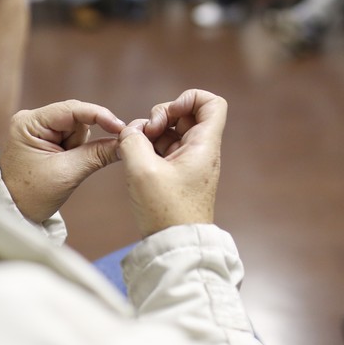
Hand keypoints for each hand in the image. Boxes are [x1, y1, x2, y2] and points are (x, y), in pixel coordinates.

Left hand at [0, 100, 125, 222]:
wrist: (10, 212)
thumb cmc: (30, 195)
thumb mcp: (67, 174)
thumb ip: (97, 154)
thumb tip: (125, 143)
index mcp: (29, 122)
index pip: (72, 109)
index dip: (100, 116)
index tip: (121, 128)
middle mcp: (31, 119)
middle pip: (76, 119)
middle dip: (82, 142)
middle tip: (73, 164)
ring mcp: (37, 128)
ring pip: (77, 130)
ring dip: (78, 149)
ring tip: (62, 168)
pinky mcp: (43, 138)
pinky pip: (71, 138)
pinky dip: (75, 152)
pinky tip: (64, 164)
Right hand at [117, 89, 226, 236]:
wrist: (175, 246)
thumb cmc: (165, 212)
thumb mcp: (141, 170)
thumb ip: (132, 141)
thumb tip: (131, 132)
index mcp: (204, 146)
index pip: (212, 103)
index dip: (188, 98)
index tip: (167, 115)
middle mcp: (201, 151)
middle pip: (186, 114)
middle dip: (160, 116)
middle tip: (145, 134)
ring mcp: (189, 163)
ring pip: (172, 131)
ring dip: (151, 133)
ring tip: (135, 148)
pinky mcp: (178, 175)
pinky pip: (165, 149)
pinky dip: (149, 148)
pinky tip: (136, 161)